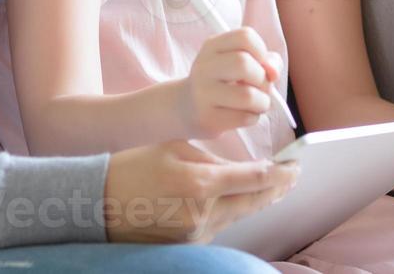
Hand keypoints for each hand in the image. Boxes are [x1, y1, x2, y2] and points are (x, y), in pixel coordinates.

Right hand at [103, 140, 299, 243]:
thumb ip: (211, 160)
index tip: (295, 166)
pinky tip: (243, 201)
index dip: (281, 173)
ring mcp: (196, 234)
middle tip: (293, 177)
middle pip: (254, 201)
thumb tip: (240, 170)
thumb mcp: (174, 149)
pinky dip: (234, 211)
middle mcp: (203, 214)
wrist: (98, 203)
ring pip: (239, 215)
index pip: (255, 179)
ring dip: (258, 200)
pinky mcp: (189, 245)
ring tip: (275, 188)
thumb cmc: (133, 169)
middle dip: (277, 188)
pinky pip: (221, 225)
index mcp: (200, 184)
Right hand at [177, 27, 283, 138]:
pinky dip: (254, 117)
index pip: (245, 36)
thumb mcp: (236, 61)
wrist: (183, 108)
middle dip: (262, 78)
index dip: (261, 51)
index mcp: (212, 46)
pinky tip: (245, 115)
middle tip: (258, 87)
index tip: (259, 64)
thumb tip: (274, 72)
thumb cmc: (220, 82)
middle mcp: (204, 66)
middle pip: (244, 63)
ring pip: (247, 95)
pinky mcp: (207, 118)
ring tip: (257, 104)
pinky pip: (244, 118)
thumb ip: (264, 60)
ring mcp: (203, 93)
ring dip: (262, 102)